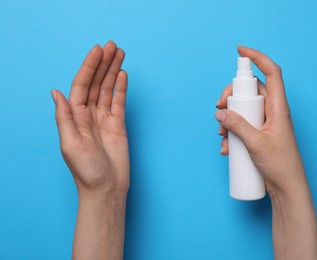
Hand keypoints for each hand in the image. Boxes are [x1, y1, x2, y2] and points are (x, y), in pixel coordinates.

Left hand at [52, 41, 128, 199]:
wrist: (107, 188)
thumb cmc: (86, 170)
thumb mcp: (70, 144)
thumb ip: (64, 117)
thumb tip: (56, 91)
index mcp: (75, 117)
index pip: (82, 85)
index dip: (89, 66)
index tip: (98, 50)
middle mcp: (89, 114)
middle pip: (96, 83)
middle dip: (103, 63)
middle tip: (112, 45)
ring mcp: (104, 118)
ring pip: (108, 89)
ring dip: (113, 71)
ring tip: (120, 53)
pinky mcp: (118, 125)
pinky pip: (119, 102)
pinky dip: (121, 88)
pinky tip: (123, 75)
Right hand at [215, 45, 306, 198]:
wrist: (286, 188)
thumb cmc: (280, 166)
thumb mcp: (255, 144)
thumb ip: (237, 126)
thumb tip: (220, 112)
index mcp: (279, 108)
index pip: (271, 73)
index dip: (258, 57)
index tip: (240, 50)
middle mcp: (273, 112)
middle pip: (251, 90)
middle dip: (231, 96)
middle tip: (218, 108)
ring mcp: (266, 123)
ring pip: (244, 108)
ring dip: (229, 118)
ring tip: (222, 135)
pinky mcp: (259, 134)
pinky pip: (243, 124)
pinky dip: (231, 131)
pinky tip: (226, 147)